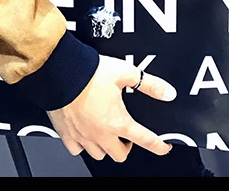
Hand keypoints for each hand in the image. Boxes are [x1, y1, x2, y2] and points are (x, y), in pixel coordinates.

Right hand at [46, 54, 176, 161]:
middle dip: (126, 146)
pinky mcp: (67, 135)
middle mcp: (101, 134)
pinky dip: (82, 145)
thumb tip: (167, 92)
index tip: (163, 147)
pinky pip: (77, 150)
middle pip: (119, 155)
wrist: (61, 72)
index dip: (158, 145)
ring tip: (106, 133)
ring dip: (105, 146)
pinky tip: (85, 133)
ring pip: (98, 155)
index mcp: (118, 122)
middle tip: (126, 134)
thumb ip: (148, 84)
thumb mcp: (125, 73)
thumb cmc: (89, 73)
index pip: (145, 140)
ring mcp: (83, 137)